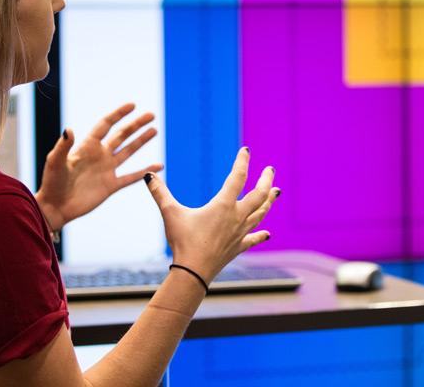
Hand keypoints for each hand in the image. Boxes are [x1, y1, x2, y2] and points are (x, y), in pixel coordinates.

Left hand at [36, 103, 162, 230]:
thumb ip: (63, 146)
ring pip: (128, 152)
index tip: (132, 105)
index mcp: (87, 146)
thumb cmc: (51, 183)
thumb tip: (69, 129)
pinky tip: (158, 166)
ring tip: (154, 130)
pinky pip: (131, 177)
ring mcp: (106, 170)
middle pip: (121, 135)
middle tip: (151, 115)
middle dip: (135, 124)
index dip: (118, 114)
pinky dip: (145, 172)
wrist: (54, 208)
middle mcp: (99, 155)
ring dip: (141, 141)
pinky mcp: (111, 186)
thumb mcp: (55, 162)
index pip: (106, 125)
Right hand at [144, 147, 278, 283]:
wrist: (193, 272)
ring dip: (269, 202)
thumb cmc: (183, 241)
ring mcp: (240, 233)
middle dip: (266, 180)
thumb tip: (148, 175)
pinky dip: (261, 235)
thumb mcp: (170, 213)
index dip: (242, 162)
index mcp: (223, 205)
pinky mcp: (238, 247)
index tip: (246, 151)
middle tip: (271, 169)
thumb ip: (160, 193)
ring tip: (276, 192)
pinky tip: (268, 234)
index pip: (237, 177)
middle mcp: (236, 217)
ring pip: (260, 214)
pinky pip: (253, 238)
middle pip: (259, 195)